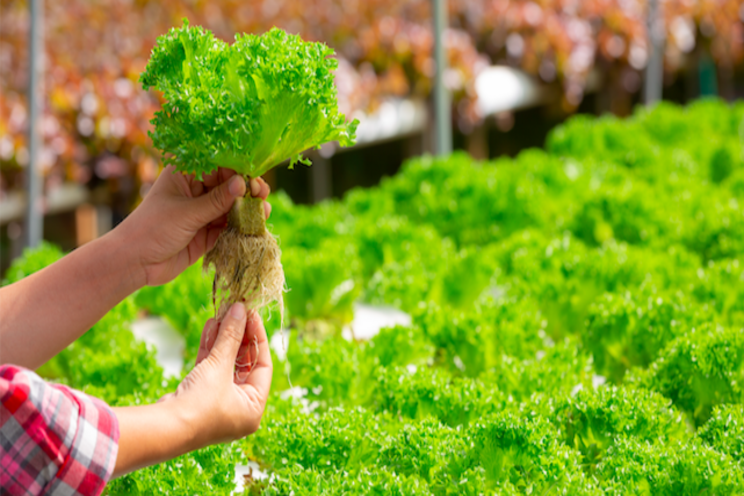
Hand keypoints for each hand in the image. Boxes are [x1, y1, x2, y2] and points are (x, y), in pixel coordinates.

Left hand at [118, 166, 271, 285]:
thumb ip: (217, 201)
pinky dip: (242, 227)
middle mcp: (196, 191)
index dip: (238, 170)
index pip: (218, 166)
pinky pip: (229, 226)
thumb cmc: (152, 229)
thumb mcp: (187, 213)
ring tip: (264, 211)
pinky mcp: (208, 233)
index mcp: (186, 175)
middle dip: (247, 190)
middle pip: (229, 186)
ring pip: (232, 207)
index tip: (254, 178)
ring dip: (248, 209)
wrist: (135, 263)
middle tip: (262, 195)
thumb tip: (243, 184)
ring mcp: (203, 212)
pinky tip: (256, 225)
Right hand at [164, 304, 272, 443]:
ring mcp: (217, 403)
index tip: (252, 316)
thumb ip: (231, 336)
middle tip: (237, 312)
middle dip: (239, 336)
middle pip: (244, 364)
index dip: (258, 338)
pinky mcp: (198, 397)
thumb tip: (240, 310)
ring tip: (222, 314)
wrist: (163, 429)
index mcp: (253, 407)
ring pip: (225, 364)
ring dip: (223, 339)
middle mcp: (238, 407)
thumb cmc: (200, 404)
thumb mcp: (220, 366)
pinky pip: (209, 369)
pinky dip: (210, 349)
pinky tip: (210, 326)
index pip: (264, 366)